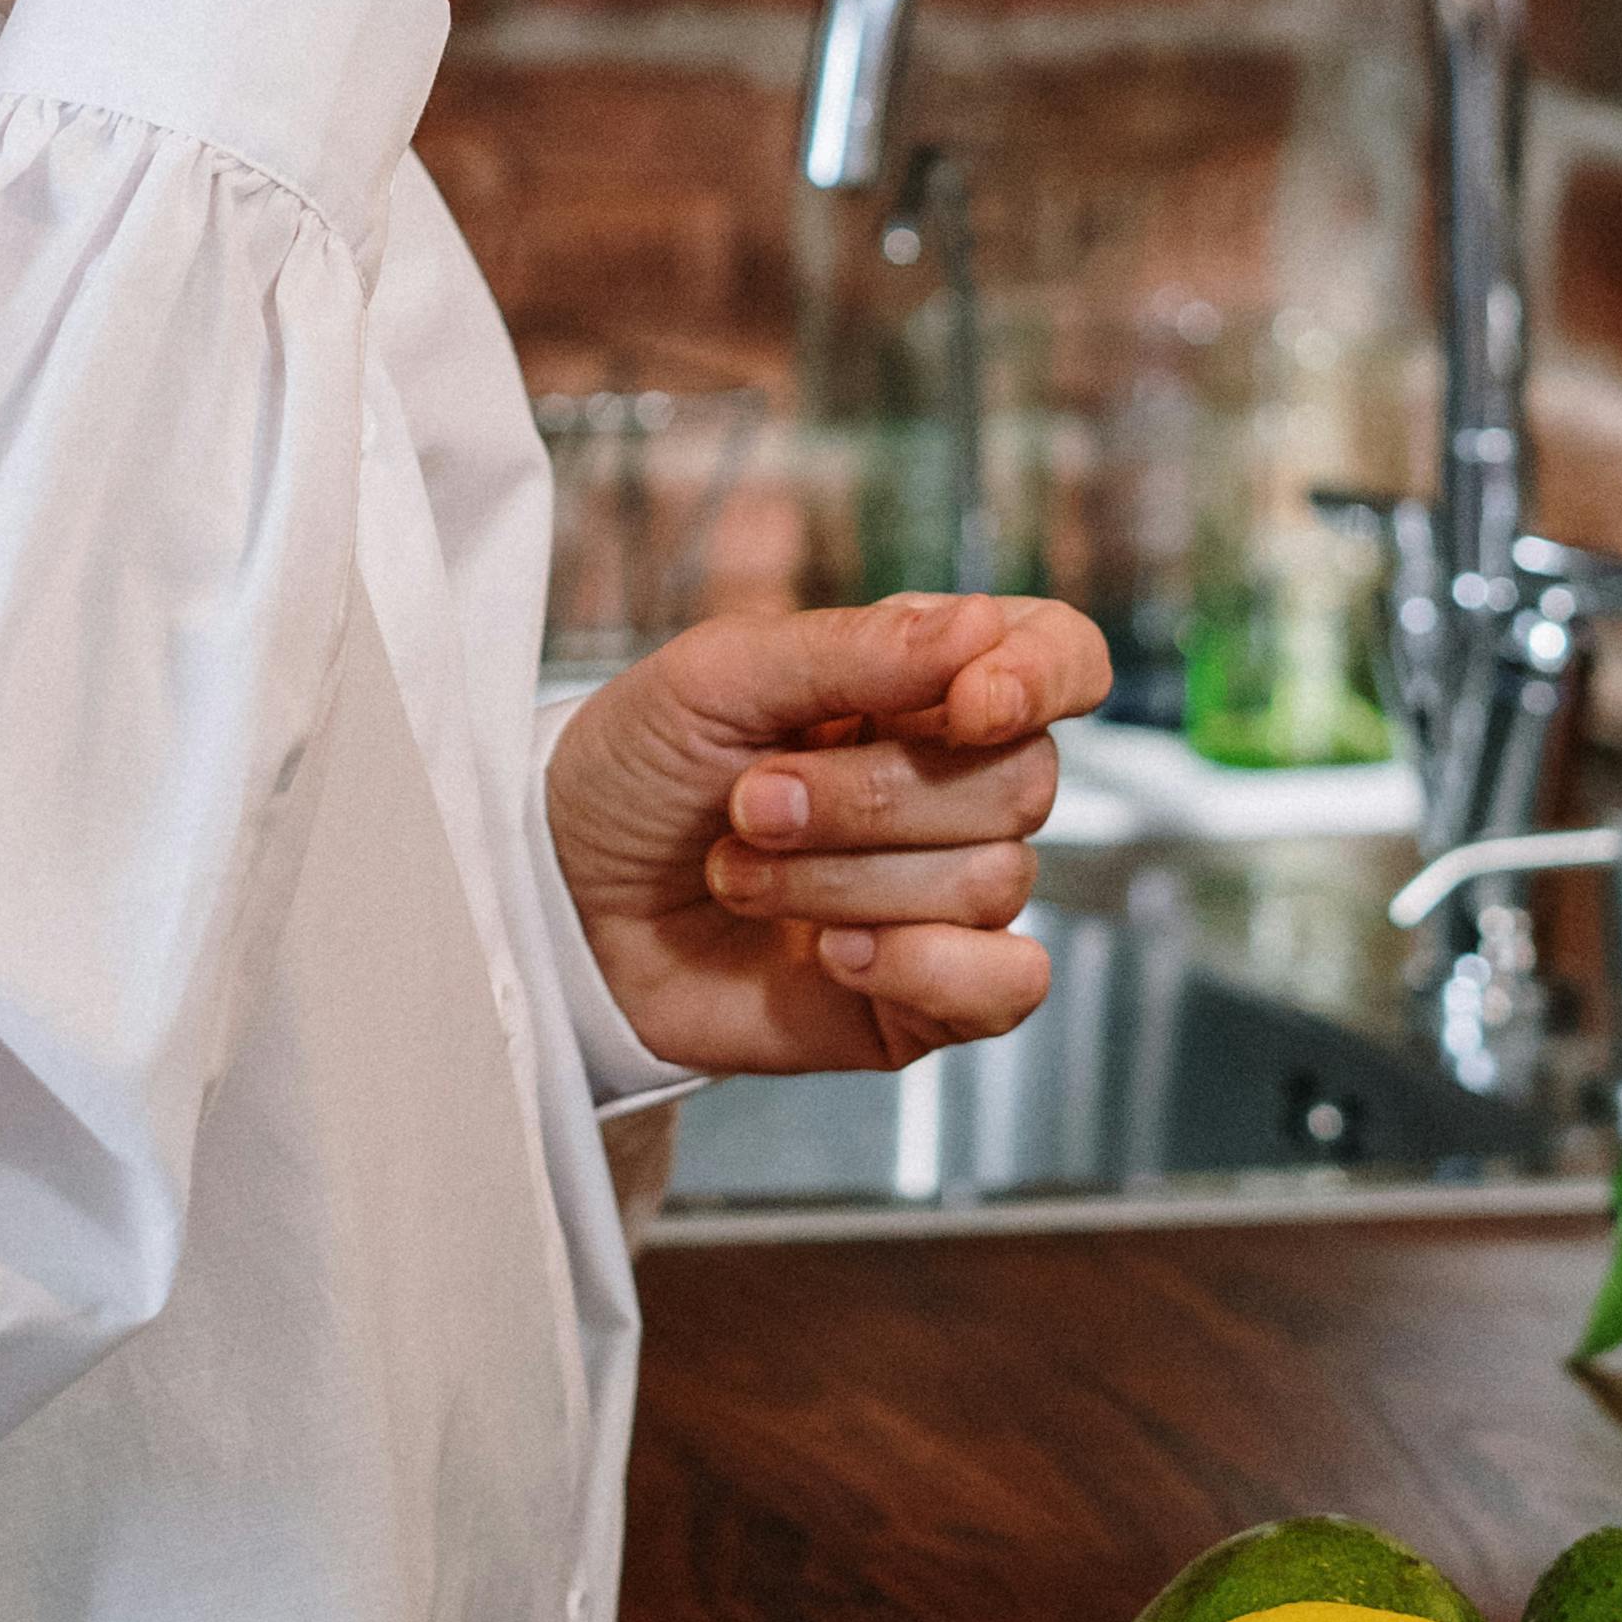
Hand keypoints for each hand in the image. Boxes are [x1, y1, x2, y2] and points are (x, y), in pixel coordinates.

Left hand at [545, 590, 1113, 1077]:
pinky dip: (917, 966)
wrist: (560, 903)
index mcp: (921, 680)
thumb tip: (985, 627)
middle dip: (868, 797)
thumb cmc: (636, 770)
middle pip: (1021, 781)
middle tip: (746, 802)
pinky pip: (1007, 986)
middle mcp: (954, 781)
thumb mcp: (715, 677)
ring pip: (992, 881)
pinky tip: (827, 954)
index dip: (1043, 675)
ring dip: (840, 880)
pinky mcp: (931, 995)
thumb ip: (852, 651)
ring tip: (735, 873)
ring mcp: (949, 893)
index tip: (967, 703)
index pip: (1062, 655)